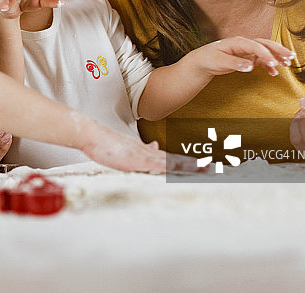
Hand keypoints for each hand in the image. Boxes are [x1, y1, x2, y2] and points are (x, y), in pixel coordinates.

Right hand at [80, 120, 205, 173]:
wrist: (91, 134)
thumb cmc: (105, 143)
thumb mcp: (126, 149)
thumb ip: (142, 149)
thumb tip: (157, 146)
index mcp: (146, 151)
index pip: (171, 159)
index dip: (187, 163)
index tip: (203, 166)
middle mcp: (148, 153)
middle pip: (176, 161)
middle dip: (194, 165)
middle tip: (213, 169)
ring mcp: (143, 156)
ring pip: (170, 162)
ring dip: (188, 166)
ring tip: (205, 169)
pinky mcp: (136, 159)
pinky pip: (157, 164)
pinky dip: (170, 167)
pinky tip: (180, 169)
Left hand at [190, 36, 294, 76]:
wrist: (203, 61)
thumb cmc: (209, 58)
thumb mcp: (219, 62)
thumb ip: (235, 63)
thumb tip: (250, 67)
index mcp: (238, 42)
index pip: (256, 46)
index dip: (266, 54)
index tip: (274, 63)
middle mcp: (244, 44)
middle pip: (265, 44)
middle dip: (278, 50)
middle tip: (291, 57)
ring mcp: (247, 51)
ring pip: (266, 51)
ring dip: (277, 56)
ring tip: (288, 63)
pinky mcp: (247, 57)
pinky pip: (261, 60)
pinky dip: (268, 65)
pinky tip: (274, 72)